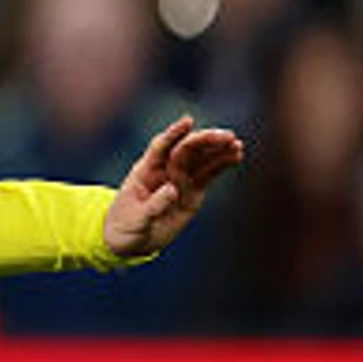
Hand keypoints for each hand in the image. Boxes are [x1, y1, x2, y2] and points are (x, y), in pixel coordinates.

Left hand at [104, 114, 245, 260]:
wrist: (130, 240)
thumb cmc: (125, 226)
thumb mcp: (136, 219)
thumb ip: (154, 205)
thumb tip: (173, 189)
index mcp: (145, 171)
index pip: (160, 147)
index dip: (173, 133)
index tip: (188, 121)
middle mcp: (164, 171)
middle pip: (186, 150)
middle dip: (205, 140)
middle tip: (226, 136)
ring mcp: (179, 180)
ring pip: (201, 160)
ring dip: (218, 150)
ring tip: (236, 144)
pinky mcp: (192, 192)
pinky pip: (209, 174)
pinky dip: (222, 164)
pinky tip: (235, 155)